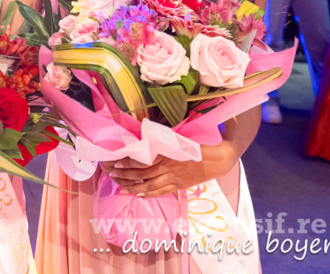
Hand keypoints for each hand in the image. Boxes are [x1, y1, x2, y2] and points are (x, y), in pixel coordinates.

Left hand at [101, 142, 235, 197]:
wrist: (218, 159)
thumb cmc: (198, 144)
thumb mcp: (178, 138)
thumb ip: (161, 138)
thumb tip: (144, 133)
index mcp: (165, 153)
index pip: (142, 160)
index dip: (127, 162)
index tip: (115, 162)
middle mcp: (167, 167)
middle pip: (141, 174)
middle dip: (124, 175)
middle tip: (111, 175)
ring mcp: (173, 178)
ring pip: (149, 185)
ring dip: (133, 187)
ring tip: (120, 187)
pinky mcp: (179, 186)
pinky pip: (161, 192)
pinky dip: (149, 195)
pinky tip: (139, 195)